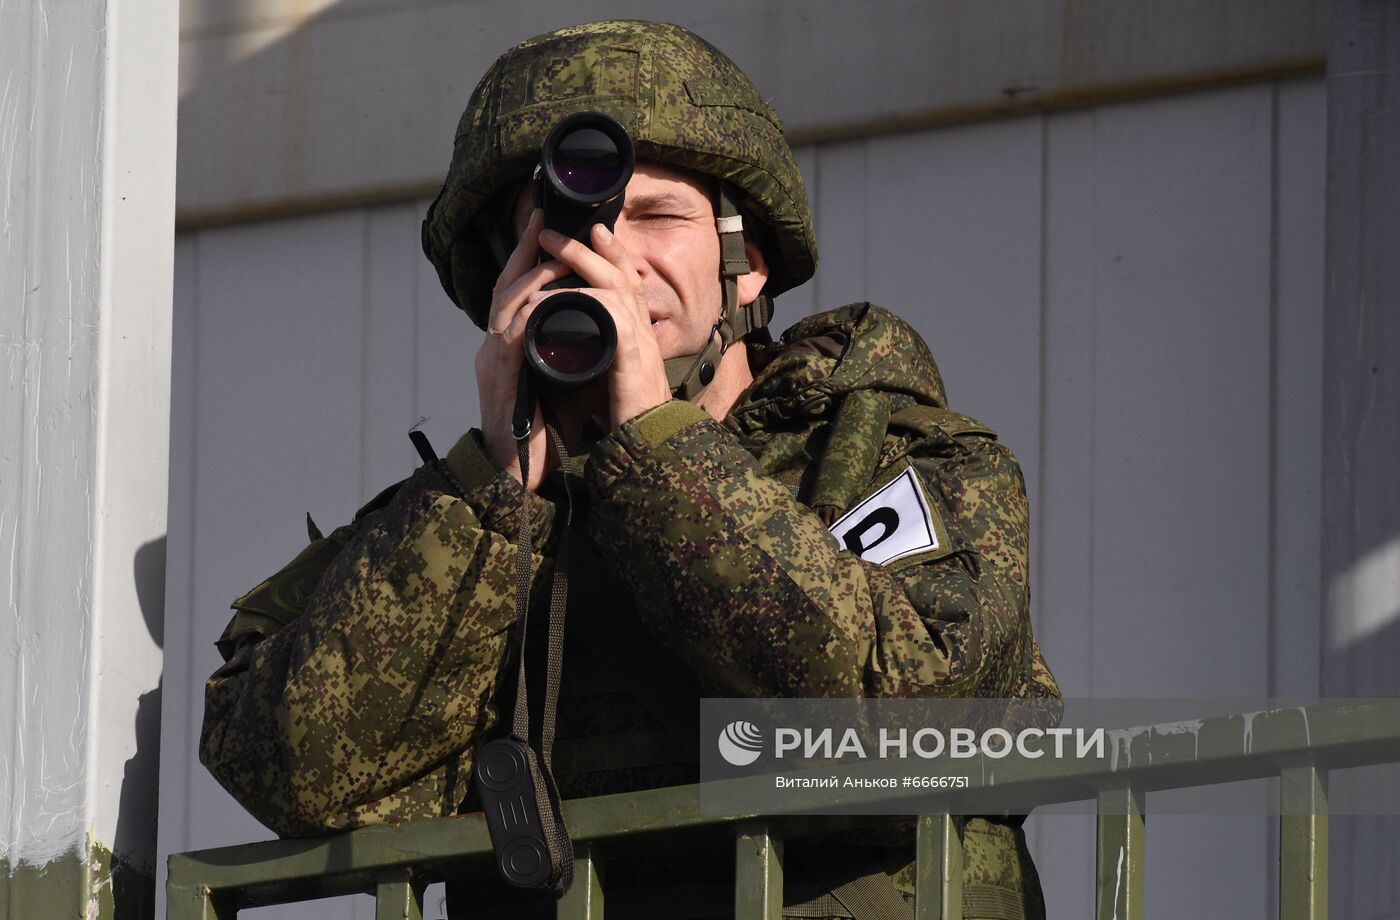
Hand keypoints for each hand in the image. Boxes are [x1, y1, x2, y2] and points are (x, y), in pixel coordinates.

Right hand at [475, 209, 573, 490]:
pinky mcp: (499, 380)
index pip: (518, 290)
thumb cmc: (545, 433)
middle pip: (506, 285)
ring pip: (506, 303)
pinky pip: (511, 336)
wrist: (519, 478)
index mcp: (511, 346)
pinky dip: (529, 312)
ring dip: (529, 273)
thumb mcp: (566, 382)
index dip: (529, 256)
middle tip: (542, 218)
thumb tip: (604, 324)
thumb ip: (577, 350)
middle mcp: (495, 348)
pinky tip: (545, 297)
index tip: (546, 224)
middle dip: (523, 249)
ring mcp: (493, 362)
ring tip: (548, 247)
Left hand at [535, 223, 671, 428]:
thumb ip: (603, 352)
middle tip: (558, 230)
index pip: (629, 285)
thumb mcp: (612, 376)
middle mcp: (644, 334)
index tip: (595, 232)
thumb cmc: (627, 418)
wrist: (647, 449)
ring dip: (582, 262)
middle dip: (592, 248)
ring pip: (617, 285)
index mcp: (638, 337)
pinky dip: (582, 300)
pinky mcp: (632, 357)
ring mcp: (640, 343)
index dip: (614, 255)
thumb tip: (579, 336)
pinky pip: (610, 314)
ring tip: (552, 249)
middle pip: (625, 276)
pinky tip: (556, 297)